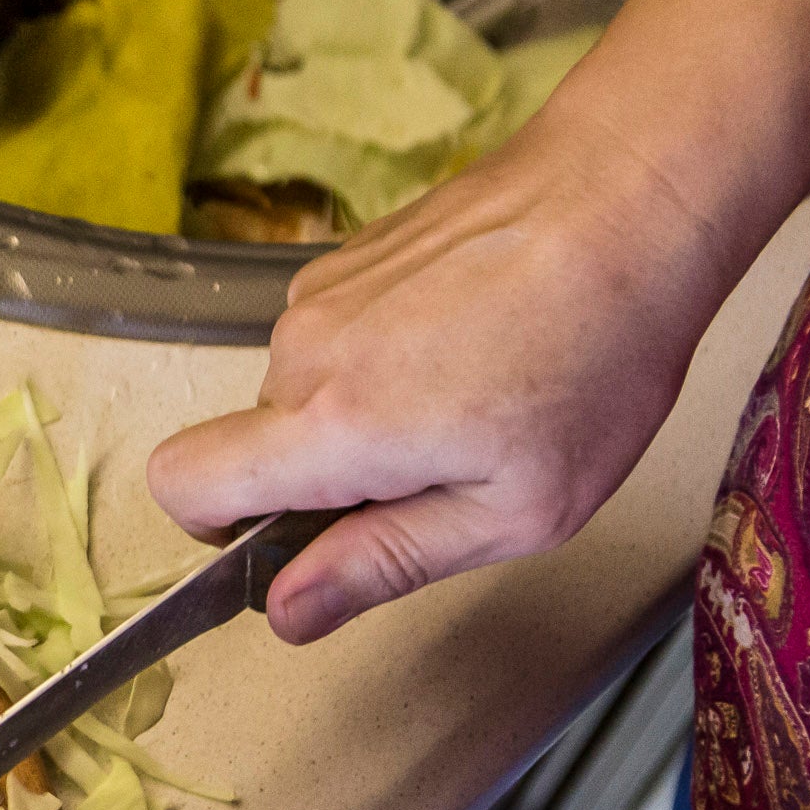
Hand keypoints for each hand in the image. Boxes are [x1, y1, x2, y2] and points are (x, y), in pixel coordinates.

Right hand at [147, 105, 739, 642]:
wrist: (627, 198)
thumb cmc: (596, 354)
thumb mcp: (518, 508)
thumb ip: (386, 562)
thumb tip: (288, 611)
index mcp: (334, 426)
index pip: (182, 482)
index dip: (215, 528)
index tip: (295, 536)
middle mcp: (301, 352)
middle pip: (256, 442)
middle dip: (330, 471)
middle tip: (450, 462)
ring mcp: (318, 294)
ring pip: (302, 388)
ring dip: (365, 409)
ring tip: (477, 390)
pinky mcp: (345, 257)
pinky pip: (335, 335)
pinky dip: (385, 353)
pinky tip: (474, 338)